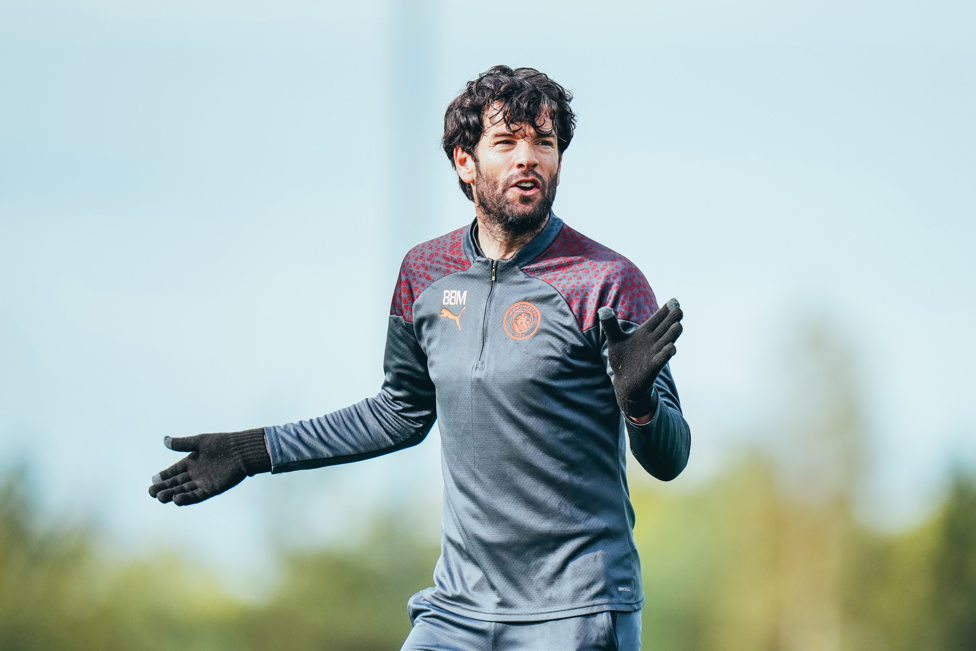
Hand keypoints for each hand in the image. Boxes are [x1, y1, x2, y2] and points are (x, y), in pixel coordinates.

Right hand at [148, 429, 270, 505]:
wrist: (241, 451)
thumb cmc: (222, 443)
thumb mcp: (200, 442)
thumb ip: (182, 443)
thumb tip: (164, 440)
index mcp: (191, 461)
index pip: (173, 471)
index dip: (163, 476)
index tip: (152, 480)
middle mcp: (195, 473)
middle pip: (176, 483)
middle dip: (163, 487)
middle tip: (151, 492)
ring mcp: (203, 482)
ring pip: (183, 491)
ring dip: (172, 494)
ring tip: (160, 497)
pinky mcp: (211, 489)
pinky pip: (196, 495)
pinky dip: (187, 498)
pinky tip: (176, 500)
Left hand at [598, 298, 682, 421]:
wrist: (624, 383)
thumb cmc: (622, 359)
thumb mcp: (614, 339)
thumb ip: (610, 325)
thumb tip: (603, 309)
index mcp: (645, 333)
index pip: (658, 319)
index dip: (666, 310)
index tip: (674, 300)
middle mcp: (653, 341)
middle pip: (666, 327)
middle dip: (673, 319)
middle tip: (679, 309)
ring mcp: (655, 354)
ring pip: (667, 341)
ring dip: (672, 334)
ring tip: (678, 325)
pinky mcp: (653, 367)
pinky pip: (662, 359)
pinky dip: (667, 353)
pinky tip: (671, 347)